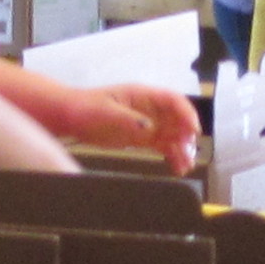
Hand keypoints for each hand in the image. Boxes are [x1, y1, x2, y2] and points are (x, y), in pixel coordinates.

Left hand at [60, 82, 202, 173]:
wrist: (70, 116)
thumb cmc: (86, 108)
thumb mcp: (106, 112)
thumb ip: (128, 120)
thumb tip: (150, 127)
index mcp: (143, 95)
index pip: (173, 100)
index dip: (187, 113)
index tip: (194, 130)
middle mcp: (149, 108)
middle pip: (177, 119)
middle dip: (187, 135)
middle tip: (189, 152)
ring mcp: (147, 123)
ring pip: (172, 135)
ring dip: (181, 149)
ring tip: (186, 165)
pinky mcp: (141, 137)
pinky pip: (162, 146)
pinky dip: (171, 156)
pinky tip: (178, 168)